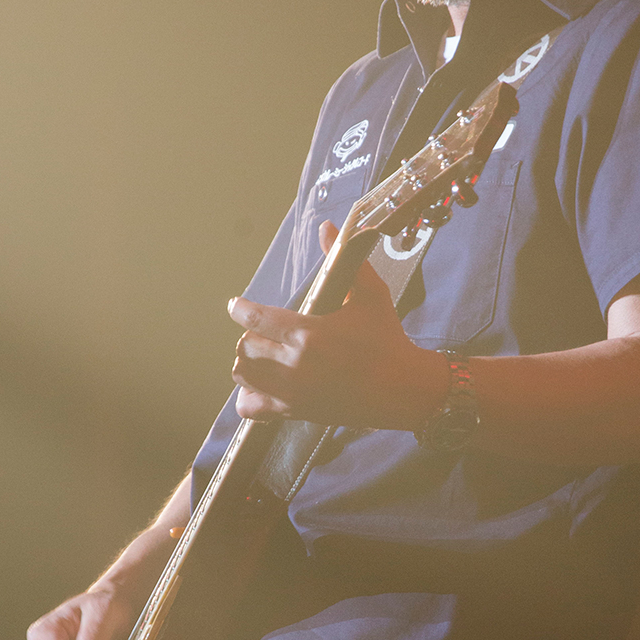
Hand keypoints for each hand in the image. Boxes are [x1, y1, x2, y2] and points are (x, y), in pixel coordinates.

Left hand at [228, 222, 446, 428]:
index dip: (240, 308)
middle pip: (245, 345)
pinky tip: (262, 384)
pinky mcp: (295, 411)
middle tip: (263, 330)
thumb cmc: (387, 340)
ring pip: (243, 373)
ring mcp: (293, 392)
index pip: (255, 318)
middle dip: (250, 334)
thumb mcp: (370, 294)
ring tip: (263, 352)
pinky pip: (251, 407)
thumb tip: (326, 228)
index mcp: (309, 333)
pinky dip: (248, 396)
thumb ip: (344, 260)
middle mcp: (296, 365)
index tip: (237, 305)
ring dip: (248, 360)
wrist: (402, 389)